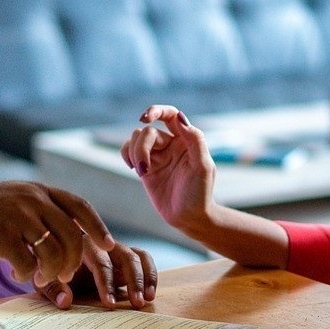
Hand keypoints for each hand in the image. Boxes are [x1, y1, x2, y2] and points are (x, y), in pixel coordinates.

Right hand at [0, 181, 114, 295]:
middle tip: (67, 274)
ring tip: (40, 276)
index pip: (80, 206)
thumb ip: (47, 212)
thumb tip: (80, 237)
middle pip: (71, 234)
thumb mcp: (21, 201)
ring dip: (51, 272)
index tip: (109, 245)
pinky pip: (27, 263)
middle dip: (74, 260)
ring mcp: (18, 217)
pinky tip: (18, 272)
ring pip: (53, 252)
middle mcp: (33, 200)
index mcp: (41, 191)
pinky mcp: (2, 236)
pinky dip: (26, 274)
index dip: (98, 227)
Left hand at [38, 239, 157, 309]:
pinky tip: (152, 294)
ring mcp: (115, 248)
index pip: (100, 263)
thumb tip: (66, 302)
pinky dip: (150, 274)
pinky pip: (143, 258)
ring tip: (146, 300)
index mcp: (81, 246)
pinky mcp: (125, 254)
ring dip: (144, 278)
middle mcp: (101, 244)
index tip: (110, 304)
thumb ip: (52, 290)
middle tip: (137, 303)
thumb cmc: (49, 270)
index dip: (106, 284)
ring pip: (136, 256)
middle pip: (124, 256)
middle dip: (132, 280)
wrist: (53, 258)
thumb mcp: (43, 280)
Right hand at [119, 106, 216, 234]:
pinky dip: (126, 155)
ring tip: (141, 172)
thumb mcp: (203, 166)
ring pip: (136, 139)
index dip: (156, 111)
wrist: (189, 217)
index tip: (144, 118)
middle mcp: (171, 143)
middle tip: (143, 169)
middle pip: (147, 131)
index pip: (170, 115)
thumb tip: (180, 117)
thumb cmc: (201, 193)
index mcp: (187, 139)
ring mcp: (157, 155)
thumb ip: (195, 140)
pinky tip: (134, 168)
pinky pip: (129, 150)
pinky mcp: (145, 167)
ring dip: (134, 153)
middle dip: (141, 147)